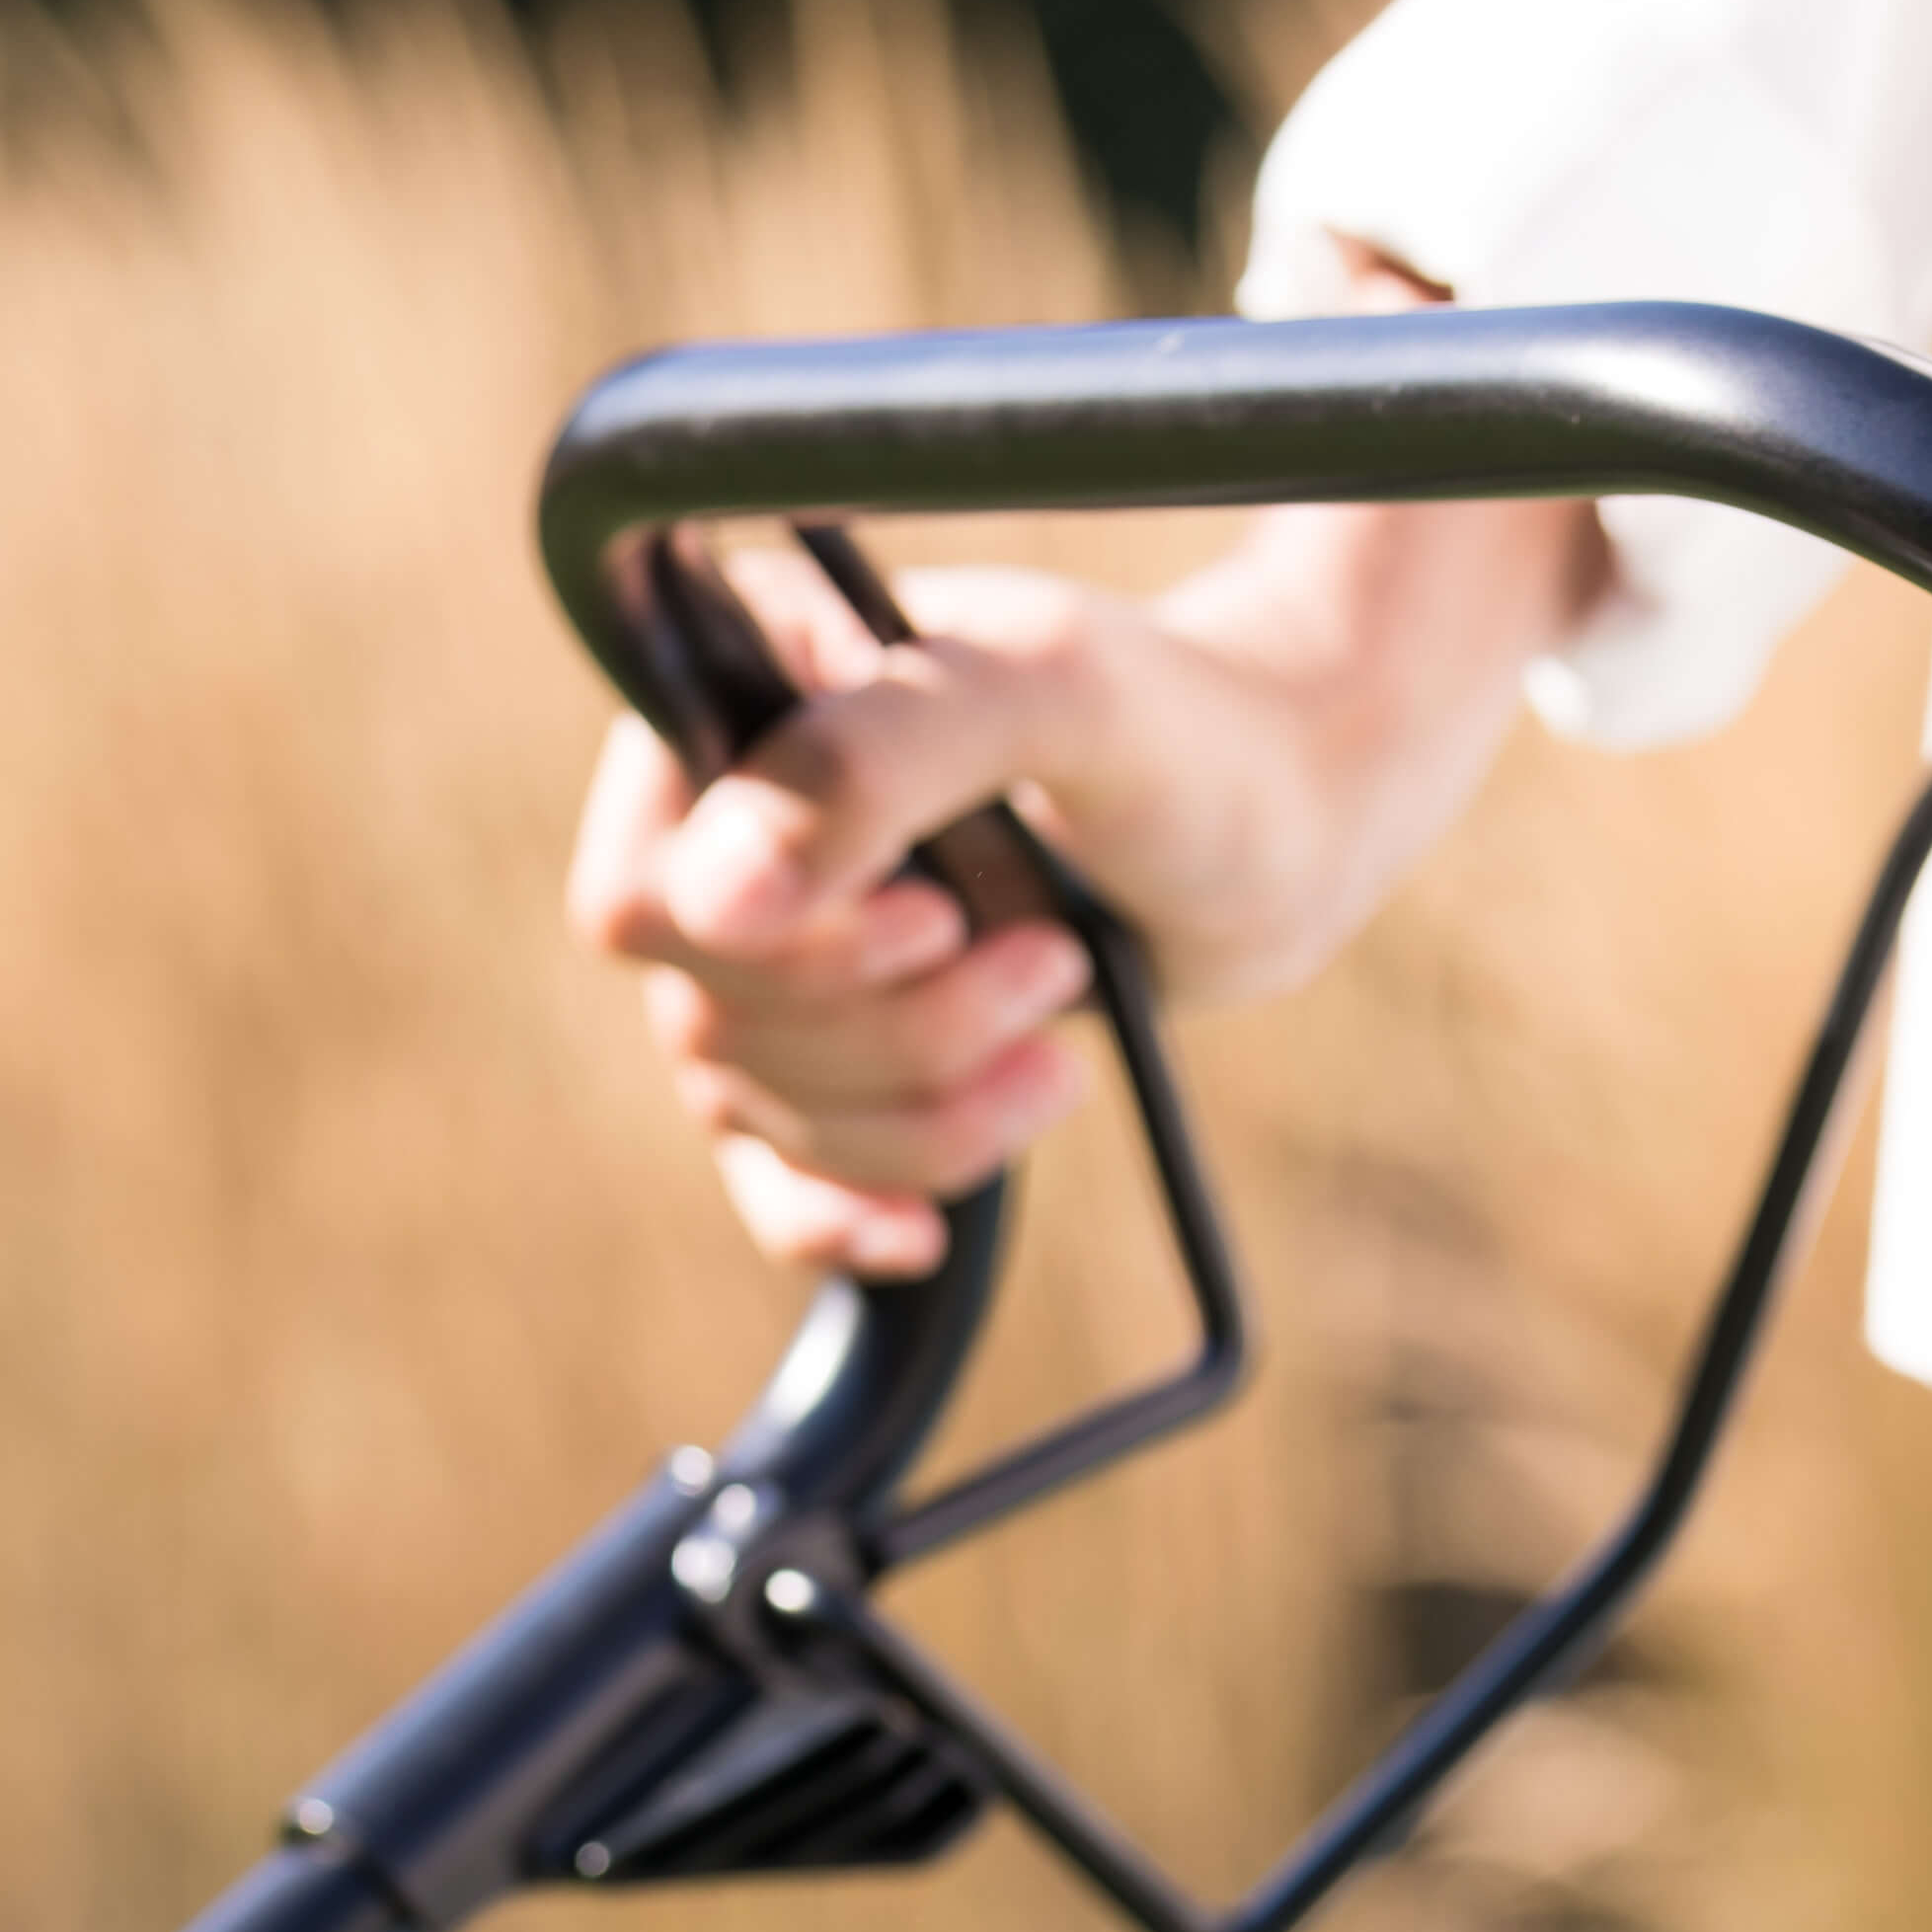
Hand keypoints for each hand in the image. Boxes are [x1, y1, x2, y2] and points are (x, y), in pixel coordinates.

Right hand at [564, 249, 1600, 1277]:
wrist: (1286, 821)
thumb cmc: (1177, 729)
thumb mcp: (1048, 695)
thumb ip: (875, 760)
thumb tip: (711, 909)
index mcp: (731, 702)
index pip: (645, 898)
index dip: (784, 952)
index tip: (941, 918)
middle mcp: (722, 830)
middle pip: (709, 1022)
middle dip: (900, 1026)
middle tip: (1052, 956)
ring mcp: (775, 951)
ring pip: (756, 1110)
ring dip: (927, 1102)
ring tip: (1063, 1009)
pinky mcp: (838, 1054)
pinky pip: (777, 1179)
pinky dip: (847, 1215)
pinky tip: (921, 1237)